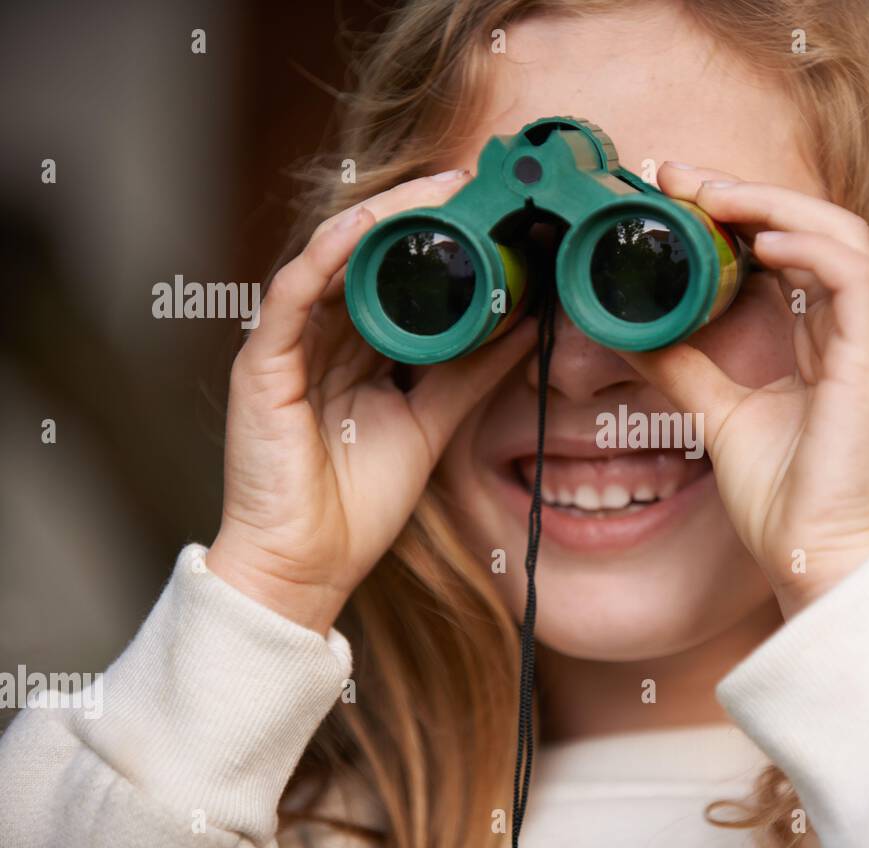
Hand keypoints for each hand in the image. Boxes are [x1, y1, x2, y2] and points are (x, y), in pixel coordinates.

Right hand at [207, 171, 535, 633]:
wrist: (307, 566)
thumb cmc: (358, 503)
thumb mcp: (432, 422)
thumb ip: (474, 373)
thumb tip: (529, 326)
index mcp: (354, 348)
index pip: (394, 274)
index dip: (437, 237)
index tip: (492, 209)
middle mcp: (318, 336)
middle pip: (364, 254)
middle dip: (416, 214)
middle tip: (472, 181)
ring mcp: (286, 346)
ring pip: (330, 259)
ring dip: (380, 219)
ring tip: (435, 191)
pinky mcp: (261, 363)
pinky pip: (291, 295)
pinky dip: (326, 257)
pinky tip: (365, 227)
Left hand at [621, 163, 868, 618]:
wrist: (817, 560)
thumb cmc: (784, 500)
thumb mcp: (718, 416)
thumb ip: (685, 368)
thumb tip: (633, 331)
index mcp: (817, 342)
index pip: (784, 250)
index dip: (734, 212)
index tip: (671, 192)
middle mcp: (846, 331)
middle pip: (807, 229)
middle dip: (742, 192)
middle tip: (676, 174)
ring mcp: (866, 342)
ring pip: (838, 234)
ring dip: (773, 204)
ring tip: (711, 195)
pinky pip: (855, 275)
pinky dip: (810, 244)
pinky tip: (759, 238)